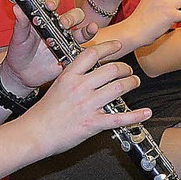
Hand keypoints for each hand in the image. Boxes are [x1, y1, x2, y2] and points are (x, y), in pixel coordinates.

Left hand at [1, 0, 94, 93]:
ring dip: (88, 29)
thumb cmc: (19, 52)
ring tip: (90, 29)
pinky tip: (91, 50)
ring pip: (83, 31)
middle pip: (73, 15)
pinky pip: (83, 51)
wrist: (22, 74)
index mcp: (45, 18)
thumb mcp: (19, 37)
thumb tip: (17, 7)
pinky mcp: (71, 55)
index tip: (49, 5)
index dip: (54, 1)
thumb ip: (21, 23)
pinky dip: (90, 49)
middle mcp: (59, 27)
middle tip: (64, 24)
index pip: (53, 3)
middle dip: (71, 17)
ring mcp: (67, 41)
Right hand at [23, 40, 151, 156]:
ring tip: (134, 83)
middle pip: (111, 69)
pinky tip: (146, 112)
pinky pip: (119, 118)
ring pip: (118, 88)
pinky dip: (136, 115)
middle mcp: (80, 87)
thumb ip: (73, 77)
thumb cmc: (42, 113)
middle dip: (125, 68)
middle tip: (129, 71)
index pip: (92, 53)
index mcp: (69, 76)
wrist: (34, 133)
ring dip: (131, 83)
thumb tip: (88, 71)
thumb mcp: (56, 86)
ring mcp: (88, 105)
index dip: (108, 47)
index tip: (117, 46)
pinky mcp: (92, 123)